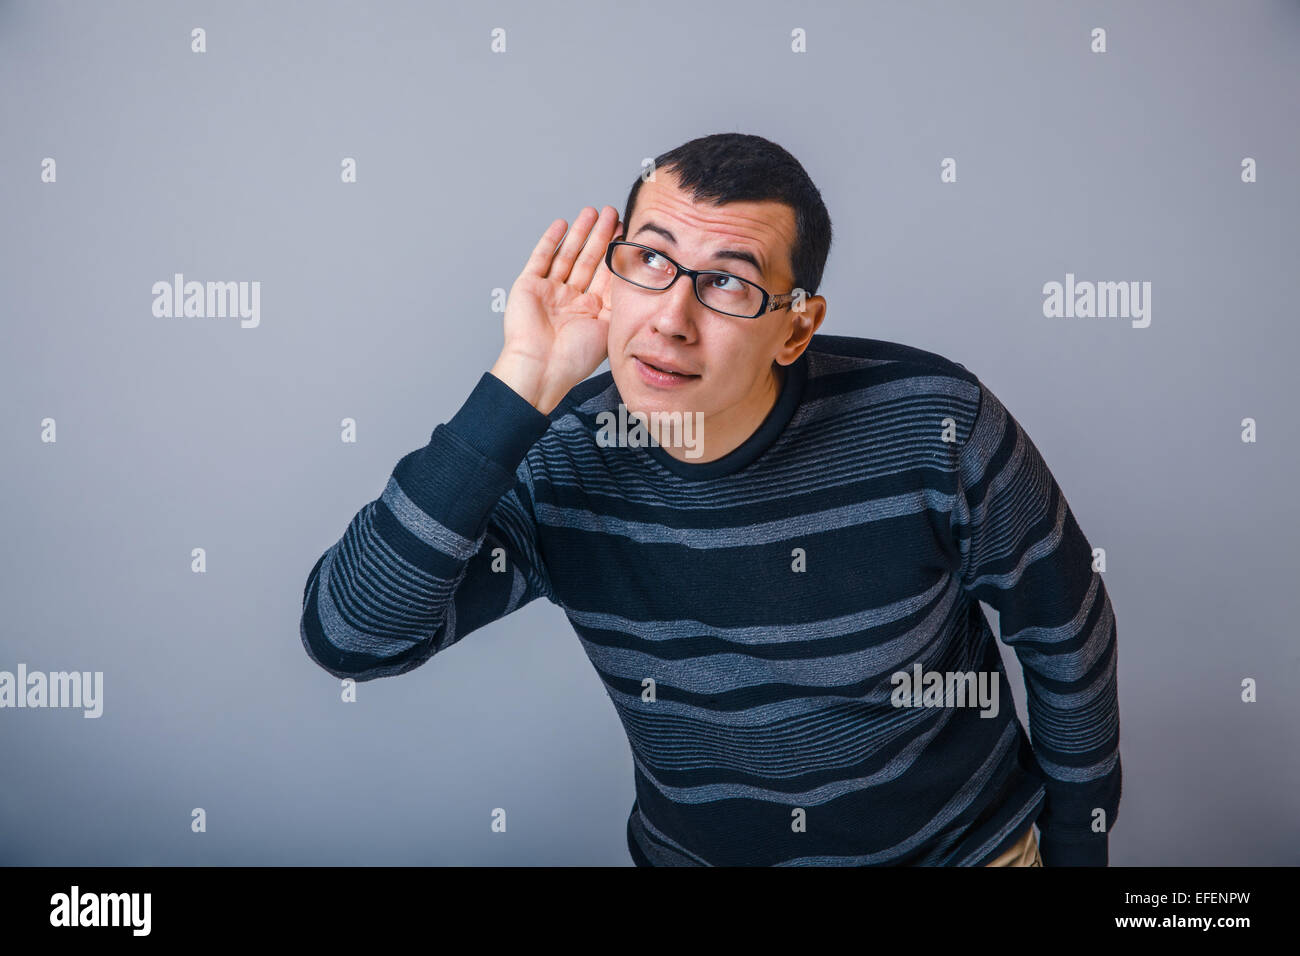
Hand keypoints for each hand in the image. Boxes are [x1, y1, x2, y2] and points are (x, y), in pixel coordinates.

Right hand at [491, 206, 622, 413]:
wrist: (542, 367)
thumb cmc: (574, 357)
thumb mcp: (609, 327)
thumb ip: (621, 302)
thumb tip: (639, 281)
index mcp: (590, 310)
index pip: (606, 273)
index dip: (615, 251)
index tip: (626, 231)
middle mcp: (570, 299)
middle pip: (588, 259)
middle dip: (600, 235)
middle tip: (611, 212)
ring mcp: (549, 291)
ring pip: (567, 254)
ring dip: (579, 233)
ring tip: (591, 212)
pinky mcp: (528, 286)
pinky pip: (541, 258)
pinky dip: (551, 240)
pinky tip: (562, 224)